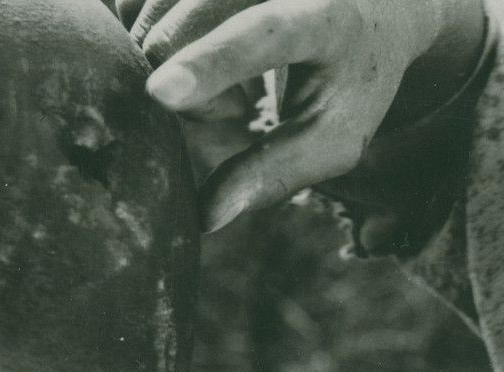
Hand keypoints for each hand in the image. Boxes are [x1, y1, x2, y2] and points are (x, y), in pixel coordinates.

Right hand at [126, 0, 485, 231]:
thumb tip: (206, 218)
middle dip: (190, 93)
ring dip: (171, 64)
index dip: (211, 65)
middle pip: (176, 35)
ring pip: (146, 17)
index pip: (263, 35)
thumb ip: (276, 174)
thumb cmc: (349, 80)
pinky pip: (133, 2)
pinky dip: (154, 38)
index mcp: (323, 13)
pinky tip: (199, 46)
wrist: (369, 2)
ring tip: (231, 74)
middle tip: (241, 108)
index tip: (162, 92)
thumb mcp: (334, 136)